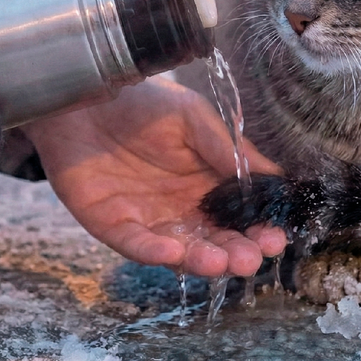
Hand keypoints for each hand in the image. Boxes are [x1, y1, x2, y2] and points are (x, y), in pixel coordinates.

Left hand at [22, 76, 287, 277]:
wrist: (84, 98)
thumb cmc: (142, 103)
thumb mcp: (194, 117)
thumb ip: (229, 147)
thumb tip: (275, 176)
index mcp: (206, 183)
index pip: (238, 216)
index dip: (258, 229)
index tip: (276, 237)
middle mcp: (181, 208)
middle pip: (214, 240)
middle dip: (235, 252)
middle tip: (253, 259)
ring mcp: (148, 220)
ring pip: (180, 251)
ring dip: (201, 260)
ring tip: (221, 262)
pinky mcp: (113, 225)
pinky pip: (136, 245)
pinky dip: (154, 252)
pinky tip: (174, 252)